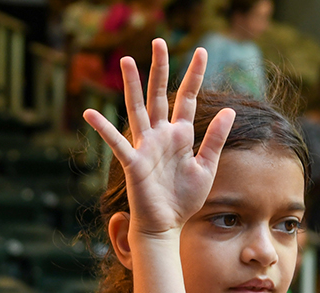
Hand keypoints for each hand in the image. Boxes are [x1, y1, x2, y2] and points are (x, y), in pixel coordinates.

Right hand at [83, 39, 233, 237]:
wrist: (167, 224)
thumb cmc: (184, 199)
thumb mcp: (206, 167)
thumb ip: (215, 139)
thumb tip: (228, 110)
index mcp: (180, 135)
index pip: (187, 98)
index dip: (194, 74)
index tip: (201, 51)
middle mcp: (161, 135)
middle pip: (159, 94)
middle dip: (160, 68)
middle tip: (160, 41)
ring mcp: (145, 146)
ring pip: (138, 109)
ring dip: (133, 86)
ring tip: (127, 61)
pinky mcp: (133, 162)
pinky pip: (116, 142)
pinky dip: (103, 128)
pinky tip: (90, 113)